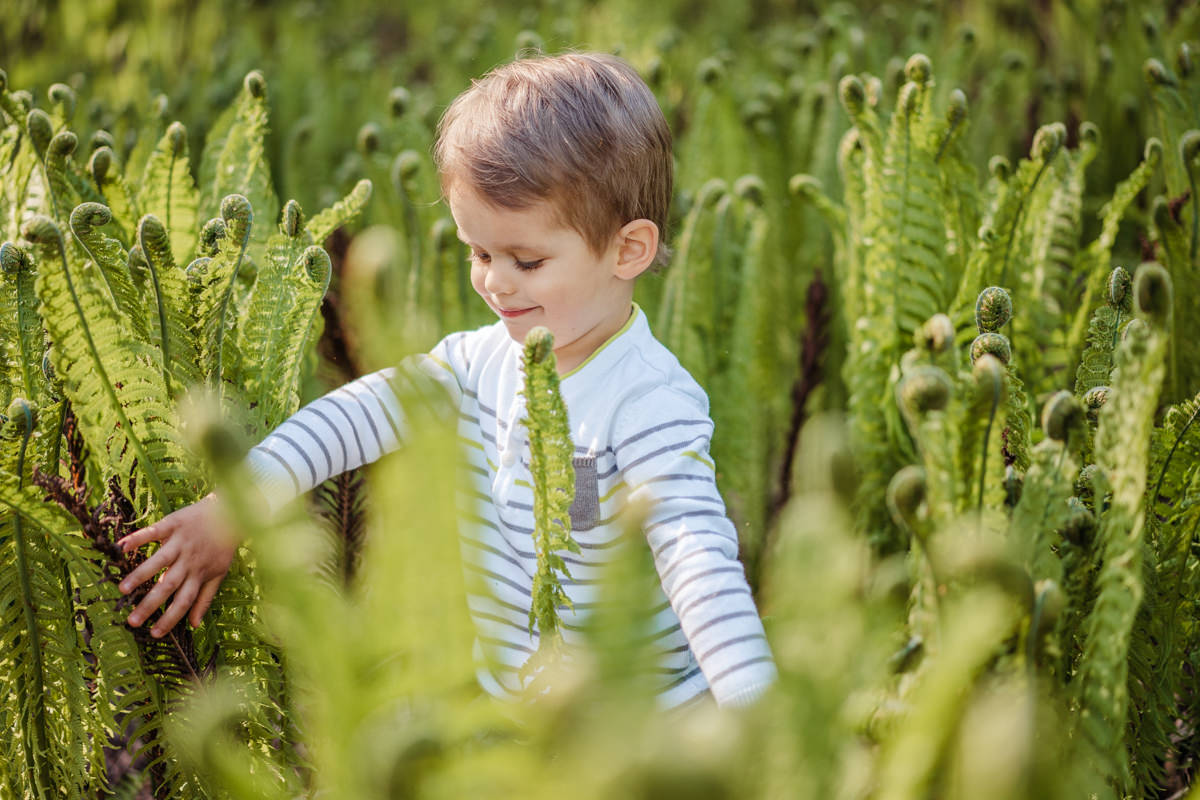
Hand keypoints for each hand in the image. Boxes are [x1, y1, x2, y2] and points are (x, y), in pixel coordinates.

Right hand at [116, 493, 237, 636]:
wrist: (231, 510)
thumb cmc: (222, 545)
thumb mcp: (219, 573)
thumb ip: (206, 598)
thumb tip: (194, 625)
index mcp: (199, 573)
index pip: (184, 601)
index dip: (170, 618)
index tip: (154, 634)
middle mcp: (188, 560)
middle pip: (168, 586)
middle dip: (150, 605)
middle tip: (131, 621)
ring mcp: (180, 542)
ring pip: (158, 561)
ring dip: (140, 575)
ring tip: (122, 589)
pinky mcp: (173, 524)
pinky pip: (153, 532)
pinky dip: (137, 538)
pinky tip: (121, 547)